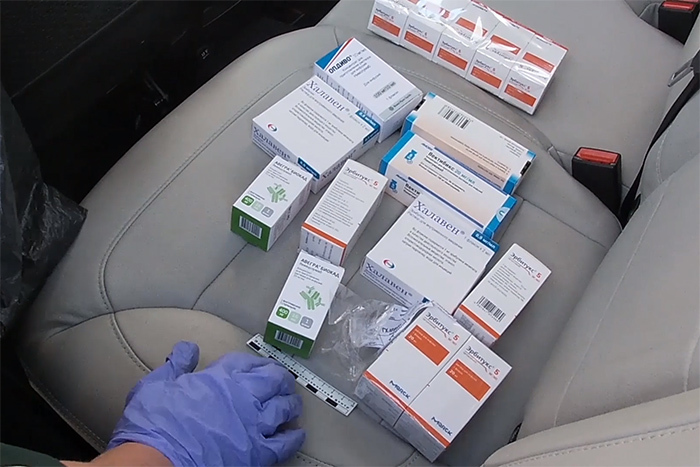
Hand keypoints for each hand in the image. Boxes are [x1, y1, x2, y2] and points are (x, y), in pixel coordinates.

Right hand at [107, 341, 304, 465]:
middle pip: (272, 380)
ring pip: (283, 408)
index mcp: (219, 378)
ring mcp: (252, 424)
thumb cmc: (153, 423)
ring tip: (293, 404)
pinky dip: (293, 437)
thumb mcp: (156, 385)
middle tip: (284, 380)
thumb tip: (186, 348)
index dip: (255, 363)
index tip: (260, 365)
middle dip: (281, 378)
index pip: (246, 363)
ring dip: (290, 404)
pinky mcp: (255, 452)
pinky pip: (283, 444)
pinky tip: (297, 434)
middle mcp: (242, 397)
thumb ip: (176, 365)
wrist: (155, 460)